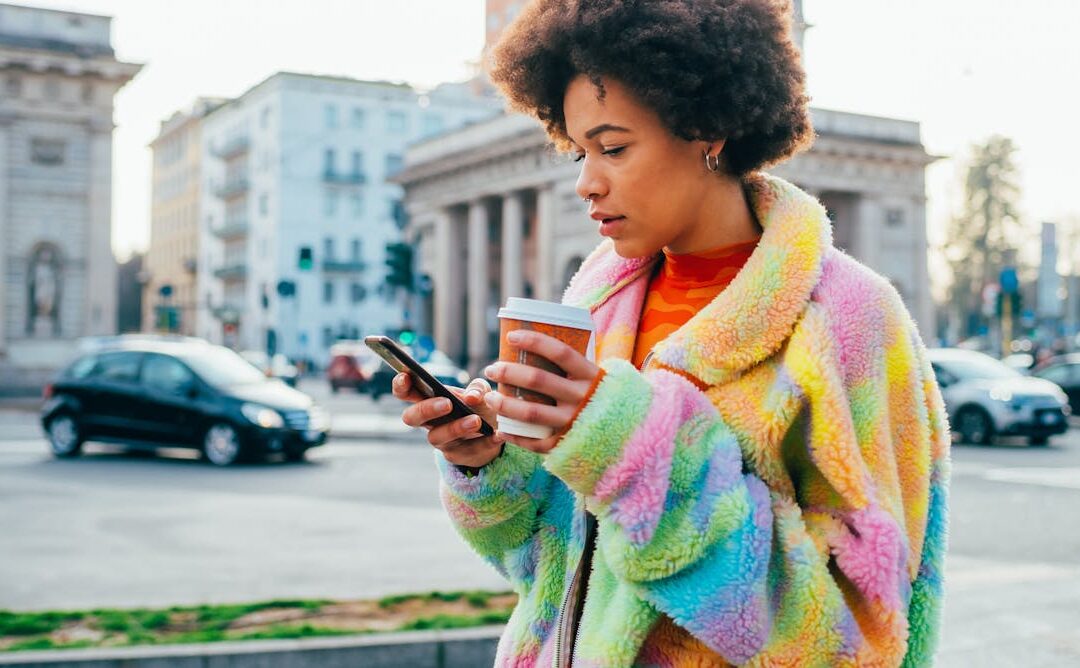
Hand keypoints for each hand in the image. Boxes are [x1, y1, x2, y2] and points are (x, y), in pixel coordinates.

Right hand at [393, 373, 504, 467]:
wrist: (495, 433)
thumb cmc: (479, 406)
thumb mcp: (481, 392)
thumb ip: (478, 389)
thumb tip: (471, 397)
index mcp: (429, 400)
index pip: (406, 393)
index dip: (400, 385)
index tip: (406, 376)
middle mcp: (429, 422)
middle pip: (411, 417)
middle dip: (426, 409)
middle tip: (447, 403)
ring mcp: (441, 441)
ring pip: (437, 437)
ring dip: (457, 427)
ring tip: (476, 421)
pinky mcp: (457, 456)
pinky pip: (468, 451)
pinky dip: (484, 442)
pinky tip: (497, 435)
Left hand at [483, 329, 600, 454]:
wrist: (629, 434)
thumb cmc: (602, 399)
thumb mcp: (595, 378)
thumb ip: (572, 367)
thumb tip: (533, 347)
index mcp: (591, 375)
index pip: (560, 352)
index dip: (534, 342)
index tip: (511, 337)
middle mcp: (582, 398)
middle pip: (538, 380)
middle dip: (508, 372)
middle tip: (492, 369)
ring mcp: (574, 423)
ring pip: (531, 413)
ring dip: (504, 404)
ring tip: (490, 398)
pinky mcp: (567, 444)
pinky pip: (535, 441)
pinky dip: (515, 436)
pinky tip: (502, 429)